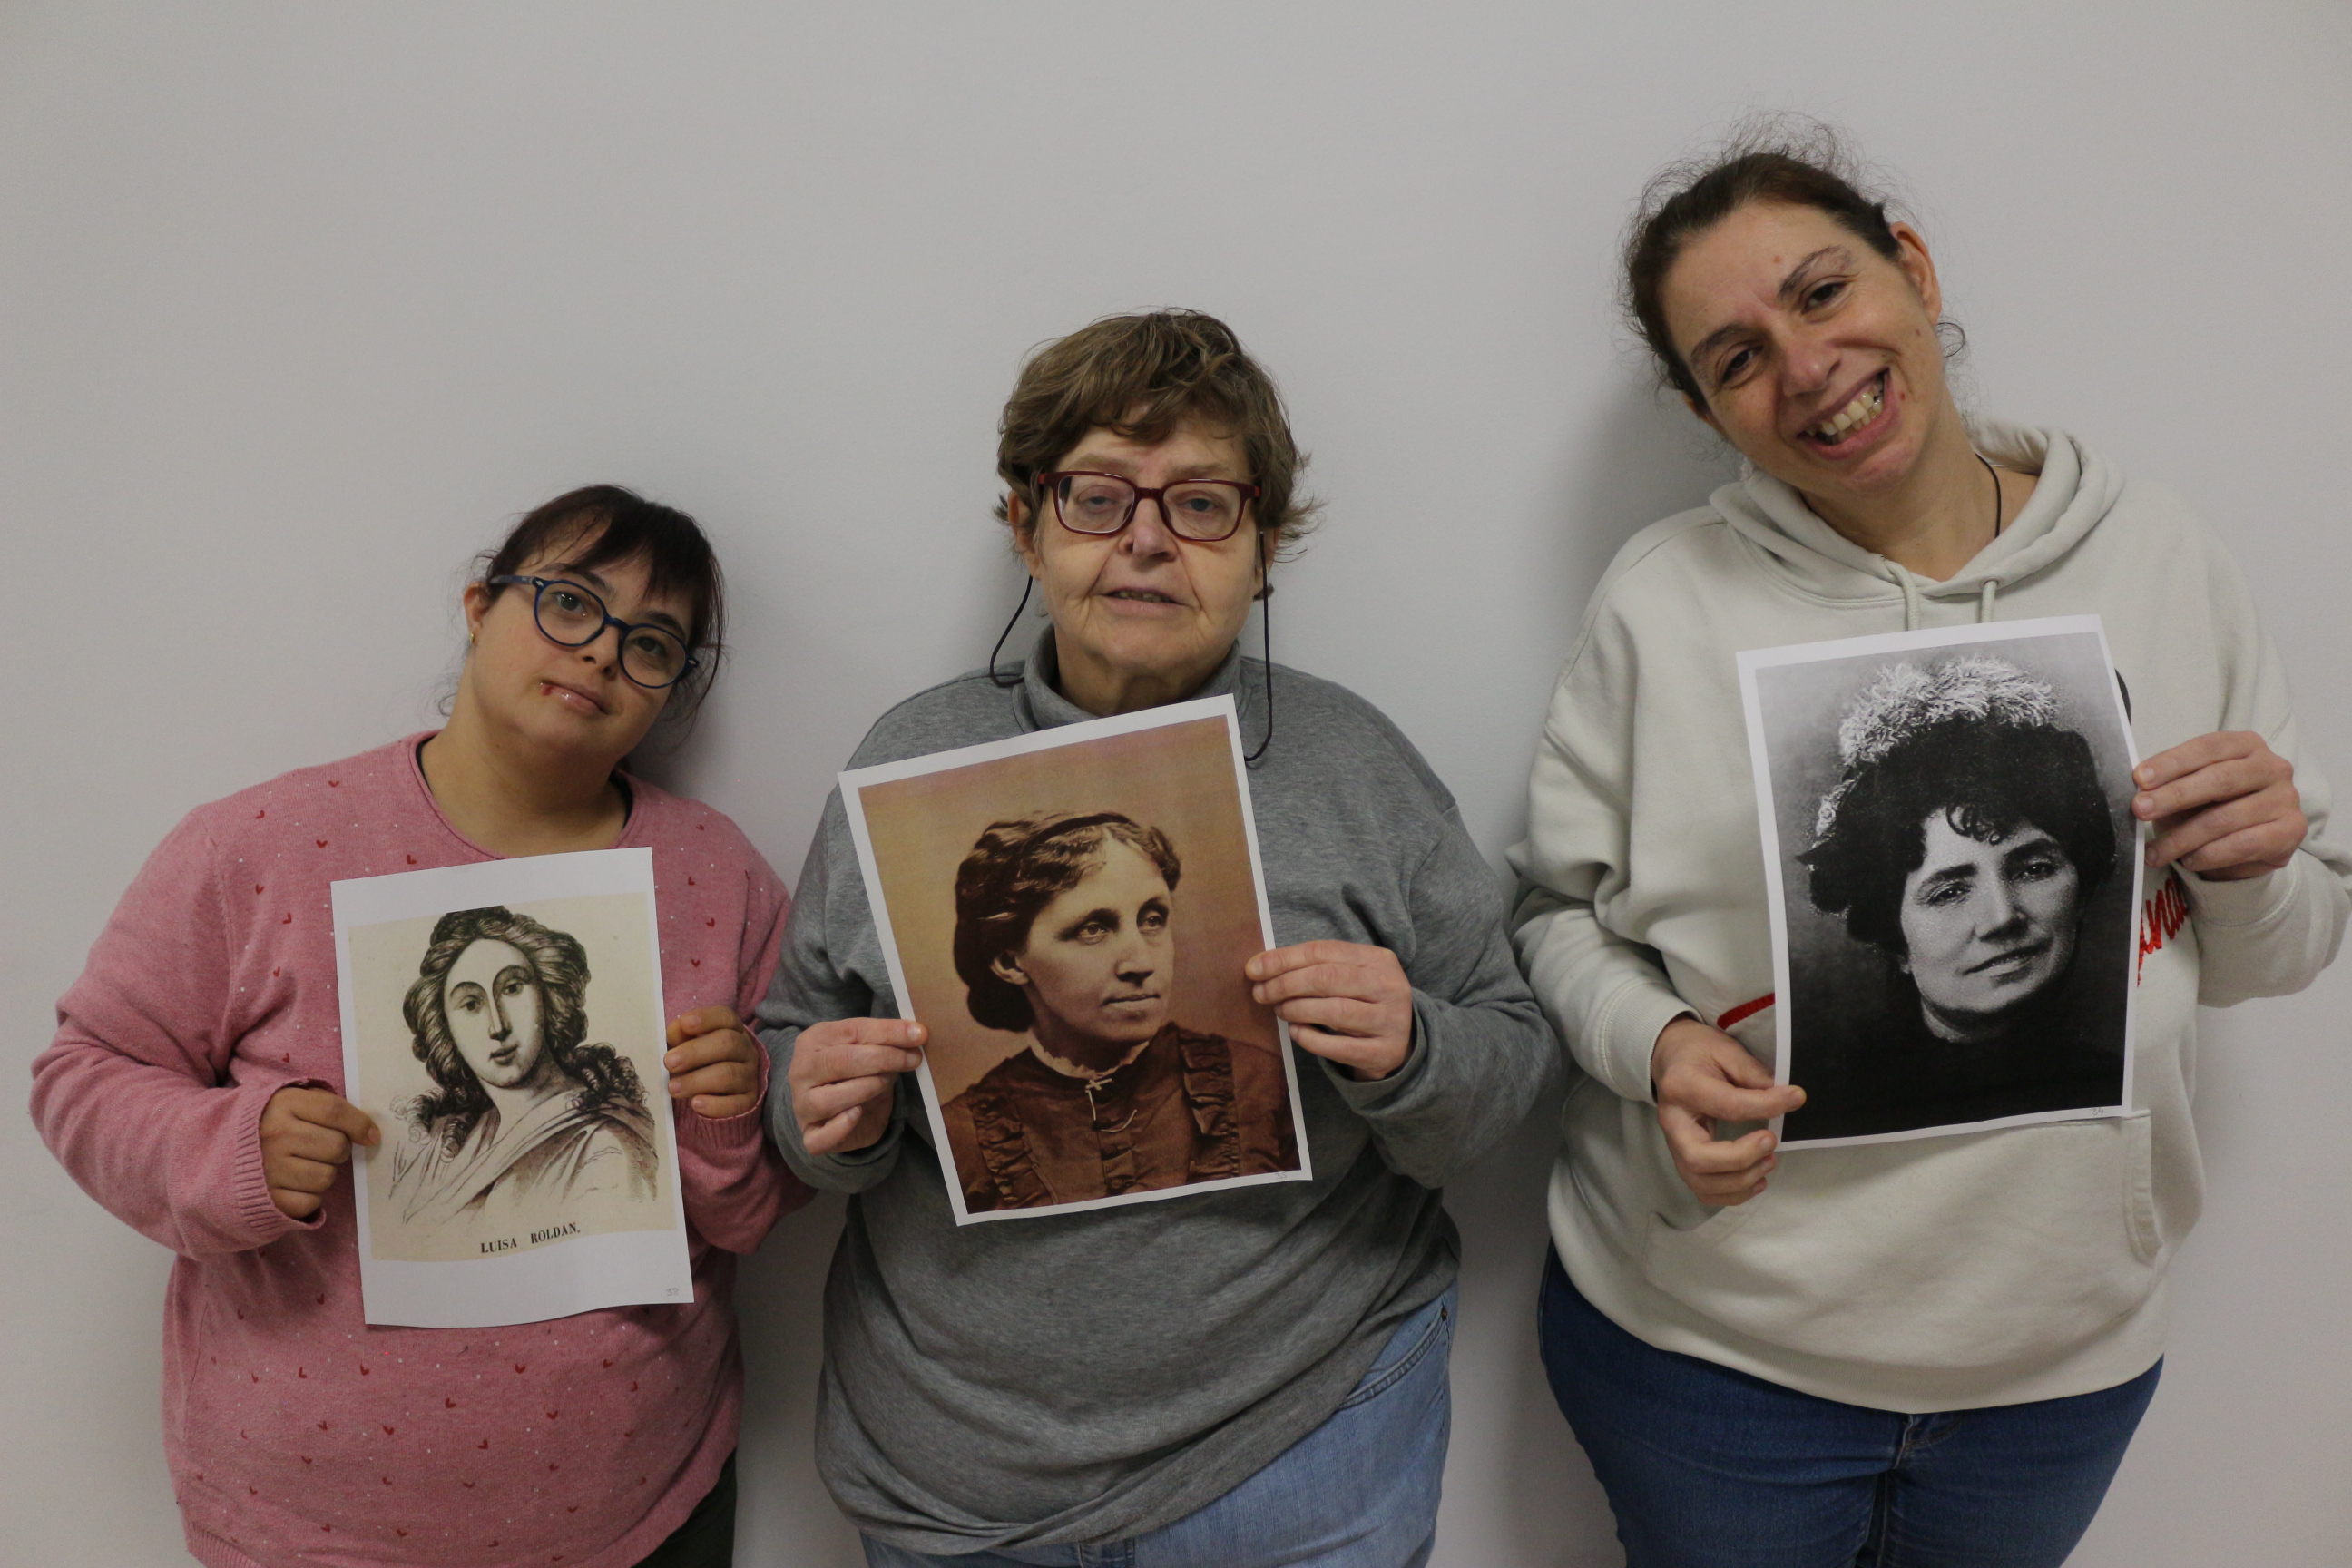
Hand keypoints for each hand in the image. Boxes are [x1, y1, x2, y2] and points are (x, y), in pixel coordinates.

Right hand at [258, 1087, 378, 1220]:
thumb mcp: (288, 1101)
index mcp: (282, 1104)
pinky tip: (294, 1184)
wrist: (213, 1154)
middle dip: (339, 1149)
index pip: (335, 1111)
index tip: (371, 1135)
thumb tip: (368, 1129)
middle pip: (337, 1146)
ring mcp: (269, 1168)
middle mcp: (275, 1135)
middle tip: (323, 1149)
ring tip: (304, 1166)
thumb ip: (324, 1105)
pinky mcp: (267, 1198)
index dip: (360, 1124)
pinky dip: (310, 1196)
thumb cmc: (265, 1124)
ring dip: (324, 1173)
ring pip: (327, 1176)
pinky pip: (311, 1201)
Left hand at [665, 1007, 762, 1119]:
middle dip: (695, 1052)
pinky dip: (715, 1105)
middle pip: (728, 1044)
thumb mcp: (689, 1045)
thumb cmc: (700, 1063)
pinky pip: (736, 1104)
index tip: (685, 1023)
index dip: (706, 1018)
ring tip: (674, 1088)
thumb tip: (675, 1029)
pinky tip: (696, 1104)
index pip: (725, 1017)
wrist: (721, 1094)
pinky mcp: (749, 1101)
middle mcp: (746, 1051)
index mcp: (733, 1030)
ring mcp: (749, 1076)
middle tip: (669, 1062)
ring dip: (698, 1081)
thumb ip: (681, 1036)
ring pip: (729, 1074)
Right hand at [785, 1017, 925, 1156]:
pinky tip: (858, 1114)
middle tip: (912, 1059)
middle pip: (841, 1061)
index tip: (918, 1035)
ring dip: (867, 1089)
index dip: (888, 1032)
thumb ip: (885, 1039)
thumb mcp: (868, 1049)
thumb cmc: (855, 1072)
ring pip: (828, 1099)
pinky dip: (841, 1127)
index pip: (852, 1030)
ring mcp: (802, 1104)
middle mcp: (801, 1071)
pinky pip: (820, 1137)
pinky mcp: (810, 1134)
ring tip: (885, 1084)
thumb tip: (916, 1033)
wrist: (839, 1108)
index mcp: (813, 1040)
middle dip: (884, 1058)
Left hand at [1246, 941, 1413, 1080]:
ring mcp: (1391, 1020)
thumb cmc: (1363, 1001)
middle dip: (1286, 984)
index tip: (1254, 970)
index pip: (1323, 951)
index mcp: (1378, 959)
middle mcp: (1390, 986)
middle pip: (1327, 978)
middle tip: (1261, 994)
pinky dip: (1311, 1039)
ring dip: (1297, 1009)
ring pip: (1335, 1011)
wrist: (1403, 1041)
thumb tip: (1260, 965)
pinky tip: (1296, 1032)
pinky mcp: (1385, 1052)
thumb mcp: (1349, 976)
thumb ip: (1314, 967)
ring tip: (1280, 1011)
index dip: (1284, 959)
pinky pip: (1340, 1047)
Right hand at [1650, 1017, 1803, 1205]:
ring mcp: (1674, 1145)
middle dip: (1741, 1158)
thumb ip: (1752, 1072)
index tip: (1795, 1098)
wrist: (1671, 1059)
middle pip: (1699, 1159)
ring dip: (1740, 1181)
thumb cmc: (1699, 1053)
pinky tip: (1756, 1179)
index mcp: (1682, 1086)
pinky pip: (1703, 1191)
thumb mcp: (1725, 1049)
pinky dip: (1732, 1194)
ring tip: (1769, 1161)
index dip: (1766, 1105)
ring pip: (1700, 1182)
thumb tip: (1785, 1096)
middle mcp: (1672, 1122)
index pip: (1726, 1105)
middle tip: (1771, 1141)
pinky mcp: (1683, 1159)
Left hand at [2135, 731, 2302, 879]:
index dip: (2171, 763)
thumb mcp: (2190, 787)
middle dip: (2174, 796)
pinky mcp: (2292, 831)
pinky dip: (2209, 854)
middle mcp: (2272, 766)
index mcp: (2246, 745)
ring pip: (2226, 817)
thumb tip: (2139, 789)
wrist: (2250, 841)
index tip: (2139, 778)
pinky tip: (2189, 860)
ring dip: (2183, 837)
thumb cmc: (2212, 805)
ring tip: (2156, 851)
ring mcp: (2286, 798)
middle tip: (2140, 810)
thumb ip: (2170, 783)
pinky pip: (2244, 844)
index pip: (2207, 748)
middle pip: (2219, 779)